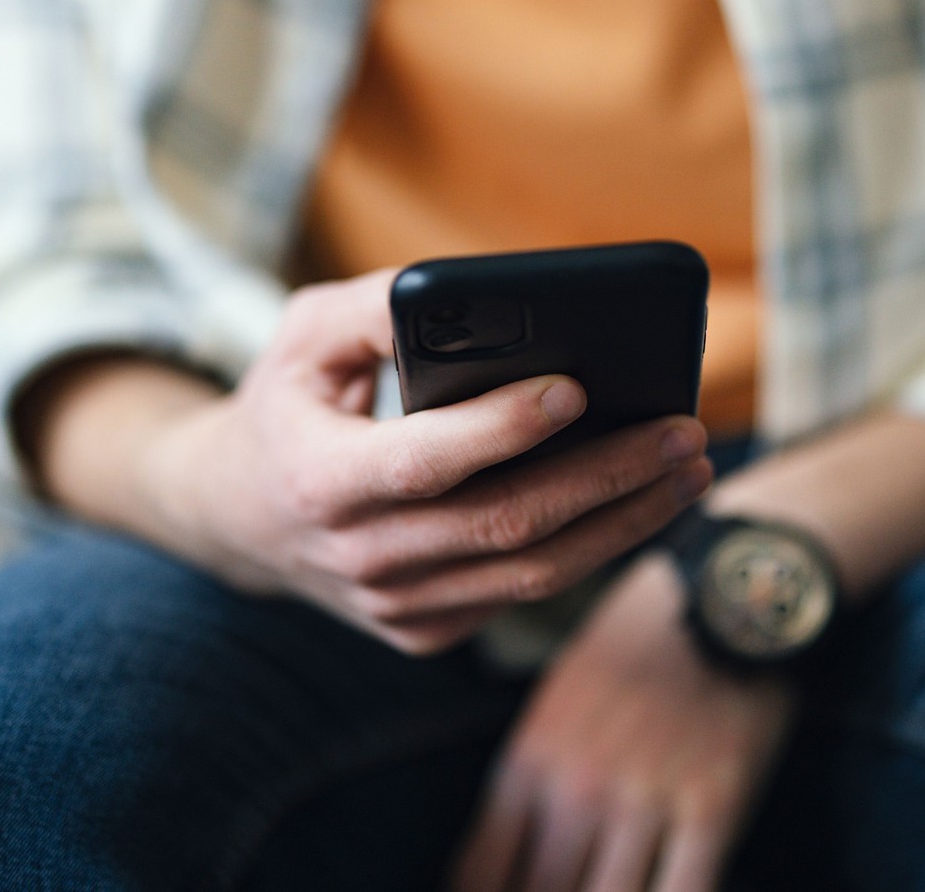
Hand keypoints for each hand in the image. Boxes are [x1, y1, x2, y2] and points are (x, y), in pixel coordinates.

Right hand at [135, 271, 712, 653]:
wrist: (236, 516)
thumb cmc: (285, 406)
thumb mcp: (303, 337)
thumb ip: (377, 307)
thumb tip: (473, 293)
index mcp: (319, 481)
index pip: (426, 462)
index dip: (504, 428)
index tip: (576, 385)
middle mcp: (359, 558)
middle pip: (508, 524)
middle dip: (608, 475)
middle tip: (682, 430)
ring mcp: (396, 606)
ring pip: (534, 571)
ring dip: (625, 520)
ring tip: (688, 468)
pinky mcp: (426, 630)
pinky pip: (524, 590)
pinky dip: (592, 546)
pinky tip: (641, 500)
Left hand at [452, 556, 794, 891]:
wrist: (721, 592)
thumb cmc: (638, 644)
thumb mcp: (560, 697)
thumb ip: (534, 774)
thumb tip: (508, 853)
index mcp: (532, 756)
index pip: (484, 869)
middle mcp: (578, 785)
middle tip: (558, 891)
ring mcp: (646, 799)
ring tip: (604, 889)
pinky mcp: (714, 807)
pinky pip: (684, 891)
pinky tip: (662, 891)